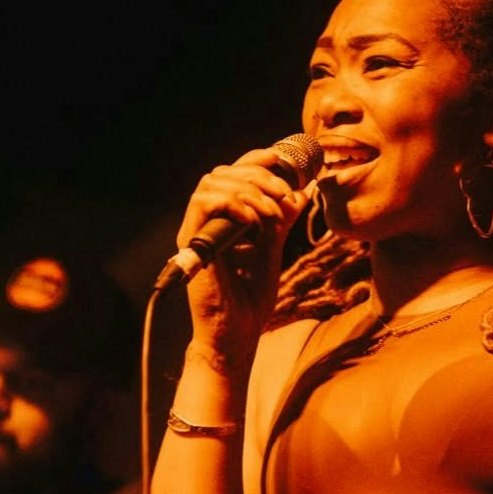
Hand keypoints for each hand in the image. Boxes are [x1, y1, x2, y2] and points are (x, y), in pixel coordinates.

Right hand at [176, 149, 310, 358]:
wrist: (236, 334)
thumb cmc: (249, 301)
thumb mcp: (271, 253)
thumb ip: (280, 223)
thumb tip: (300, 194)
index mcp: (224, 221)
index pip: (232, 175)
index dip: (254, 160)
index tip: (281, 159)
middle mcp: (207, 222)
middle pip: (223, 172)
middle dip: (258, 174)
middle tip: (284, 193)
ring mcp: (197, 231)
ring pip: (212, 182)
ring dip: (249, 189)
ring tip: (271, 212)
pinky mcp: (192, 242)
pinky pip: (204, 204)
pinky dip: (233, 204)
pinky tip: (254, 220)